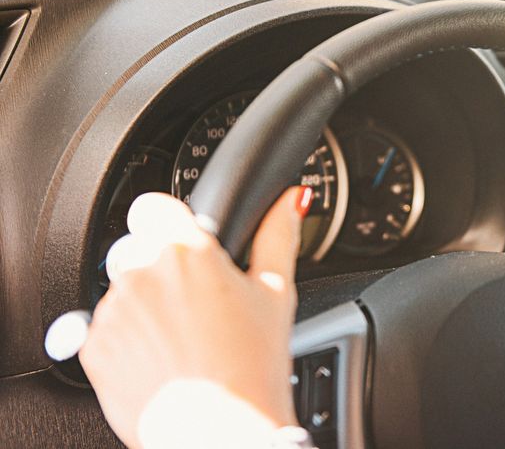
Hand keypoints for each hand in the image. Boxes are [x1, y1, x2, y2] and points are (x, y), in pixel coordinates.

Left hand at [80, 186, 311, 448]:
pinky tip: (164, 358)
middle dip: (164, 266)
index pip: (155, 204)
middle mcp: (139, 272)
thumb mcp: (276, 293)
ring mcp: (111, 311)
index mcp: (185, 250)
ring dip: (145, 302)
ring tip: (184, 337)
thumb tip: (289, 200)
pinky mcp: (93, 347)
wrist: (218, 435)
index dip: (174, 221)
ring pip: (123, 288)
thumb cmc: (252, 368)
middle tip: (199, 303)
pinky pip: (105, 327)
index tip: (188, 242)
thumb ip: (278, 236)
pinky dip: (129, 338)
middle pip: (140, 248)